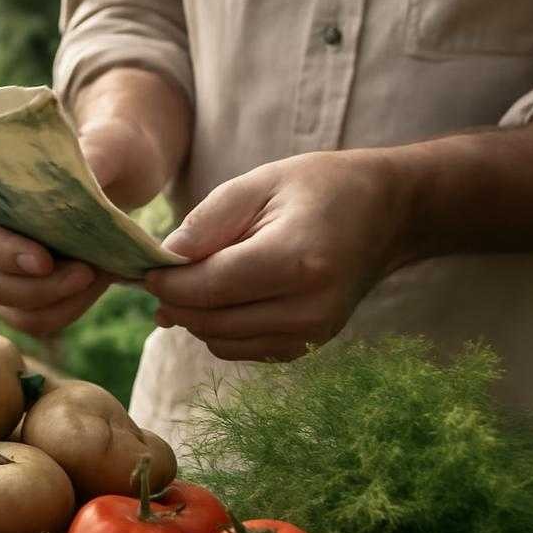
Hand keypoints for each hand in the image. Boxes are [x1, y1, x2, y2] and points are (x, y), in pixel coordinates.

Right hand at [0, 118, 154, 335]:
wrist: (125, 169)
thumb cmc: (111, 147)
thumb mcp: (110, 144)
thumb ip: (94, 157)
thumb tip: (79, 182)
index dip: (5, 252)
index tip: (45, 261)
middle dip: (35, 288)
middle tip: (86, 274)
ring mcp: (2, 268)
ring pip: (9, 308)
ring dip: (55, 304)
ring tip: (98, 275)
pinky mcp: (28, 292)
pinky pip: (35, 319)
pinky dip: (67, 310)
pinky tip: (97, 284)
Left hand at [144, 150, 405, 360]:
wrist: (386, 215)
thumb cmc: (320, 188)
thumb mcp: (259, 183)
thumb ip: (207, 222)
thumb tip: (164, 258)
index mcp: (296, 261)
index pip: (210, 287)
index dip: (168, 282)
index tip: (145, 268)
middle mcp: (307, 308)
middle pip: (210, 321)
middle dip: (175, 300)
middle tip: (158, 275)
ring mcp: (312, 334)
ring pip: (220, 342)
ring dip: (195, 317)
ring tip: (190, 282)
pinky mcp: (309, 346)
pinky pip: (242, 350)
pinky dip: (220, 328)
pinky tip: (222, 297)